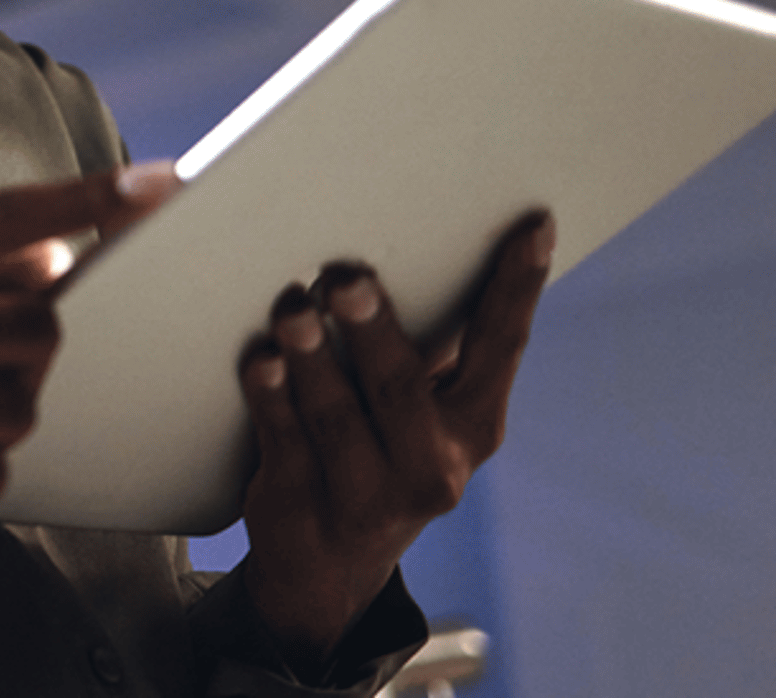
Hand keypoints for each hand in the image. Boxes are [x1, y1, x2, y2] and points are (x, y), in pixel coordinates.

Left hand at [237, 210, 553, 671]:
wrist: (325, 567)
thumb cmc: (375, 443)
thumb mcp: (416, 405)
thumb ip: (422, 340)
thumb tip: (404, 228)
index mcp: (473, 425)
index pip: (501, 347)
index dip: (518, 285)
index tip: (532, 223)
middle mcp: (433, 465)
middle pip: (402, 387)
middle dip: (372, 328)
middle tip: (346, 275)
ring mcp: (369, 496)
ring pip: (337, 418)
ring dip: (311, 358)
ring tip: (290, 308)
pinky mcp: (304, 508)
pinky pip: (285, 444)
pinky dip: (270, 399)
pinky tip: (259, 360)